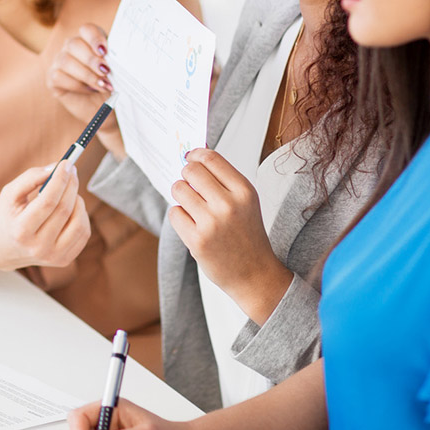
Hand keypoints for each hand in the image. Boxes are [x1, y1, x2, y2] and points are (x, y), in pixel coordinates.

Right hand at [0, 161, 90, 269]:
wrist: (2, 250)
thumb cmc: (7, 217)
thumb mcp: (9, 194)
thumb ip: (30, 178)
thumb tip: (57, 168)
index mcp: (20, 231)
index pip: (47, 202)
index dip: (60, 180)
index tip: (66, 163)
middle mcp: (37, 247)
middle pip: (64, 210)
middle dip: (71, 185)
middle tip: (71, 169)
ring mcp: (53, 257)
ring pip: (79, 222)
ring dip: (78, 200)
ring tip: (68, 192)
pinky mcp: (64, 260)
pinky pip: (84, 232)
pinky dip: (81, 214)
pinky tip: (71, 208)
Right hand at [47, 24, 124, 155]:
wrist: (107, 110)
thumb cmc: (112, 87)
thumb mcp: (117, 72)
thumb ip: (115, 61)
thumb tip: (117, 57)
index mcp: (89, 41)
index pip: (87, 29)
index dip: (94, 38)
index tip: (105, 51)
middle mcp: (72, 48)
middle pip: (74, 44)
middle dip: (91, 60)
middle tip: (106, 72)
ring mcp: (60, 62)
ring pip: (66, 61)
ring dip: (86, 75)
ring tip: (101, 86)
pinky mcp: (53, 78)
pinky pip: (59, 76)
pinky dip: (76, 85)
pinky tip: (89, 91)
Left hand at [168, 149, 292, 322]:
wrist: (255, 275)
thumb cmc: (247, 235)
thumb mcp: (245, 202)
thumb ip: (223, 181)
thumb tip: (193, 159)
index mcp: (244, 191)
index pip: (211, 159)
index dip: (195, 155)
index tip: (190, 157)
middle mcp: (229, 205)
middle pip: (191, 171)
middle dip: (186, 175)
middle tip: (189, 185)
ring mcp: (212, 223)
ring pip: (179, 190)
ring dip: (181, 195)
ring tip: (192, 207)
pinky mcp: (197, 240)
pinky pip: (174, 213)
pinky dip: (179, 216)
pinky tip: (192, 224)